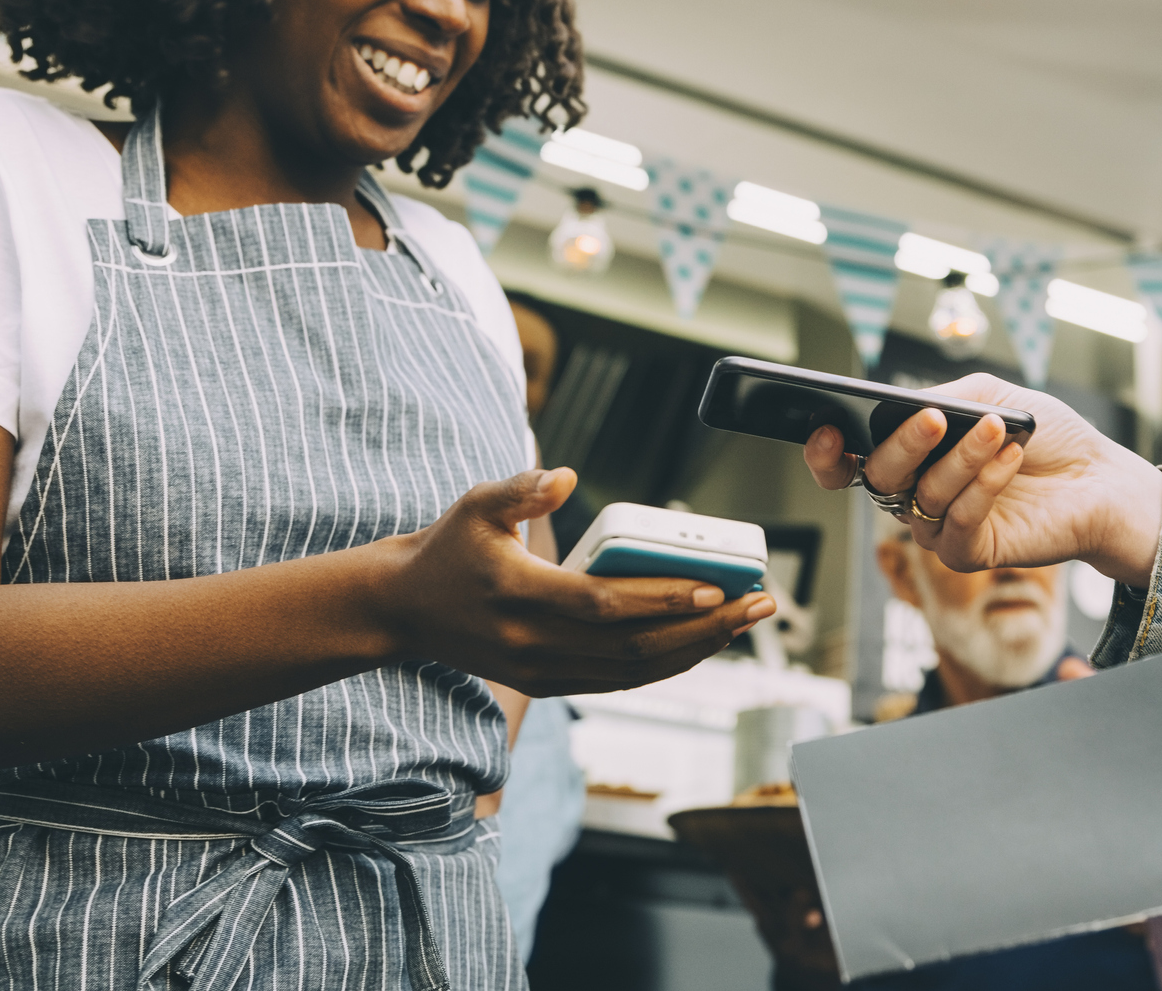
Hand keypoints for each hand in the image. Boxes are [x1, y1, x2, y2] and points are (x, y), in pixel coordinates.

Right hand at [378, 468, 774, 695]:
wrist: (403, 610)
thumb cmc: (448, 548)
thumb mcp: (475, 504)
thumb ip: (521, 488)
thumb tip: (567, 476)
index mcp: (518, 595)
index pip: (603, 605)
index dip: (662, 598)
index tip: (715, 586)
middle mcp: (532, 645)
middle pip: (633, 647)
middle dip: (704, 627)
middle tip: (758, 604)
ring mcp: (540, 672)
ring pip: (632, 672)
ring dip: (695, 649)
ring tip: (744, 622)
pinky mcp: (546, 684)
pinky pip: (618, 681)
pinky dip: (665, 665)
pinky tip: (702, 642)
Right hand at [801, 375, 1161, 584]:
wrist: (1098, 478)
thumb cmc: (1045, 436)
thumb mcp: (990, 396)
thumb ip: (944, 397)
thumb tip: (906, 405)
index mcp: (910, 456)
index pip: (847, 463)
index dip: (825, 454)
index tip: (826, 429)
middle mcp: (914, 493)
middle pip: (880, 477)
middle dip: (905, 444)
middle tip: (937, 420)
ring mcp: (938, 527)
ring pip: (925, 495)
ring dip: (962, 458)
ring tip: (999, 429)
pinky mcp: (969, 553)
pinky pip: (959, 522)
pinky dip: (984, 486)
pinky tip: (1010, 458)